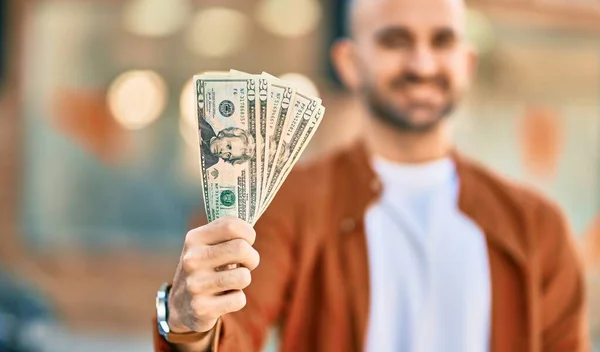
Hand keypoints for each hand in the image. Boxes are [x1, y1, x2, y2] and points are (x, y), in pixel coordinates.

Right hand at [167, 217, 259, 334]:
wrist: (180, 306)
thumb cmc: (205, 268)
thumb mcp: (206, 245)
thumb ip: (225, 232)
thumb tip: (250, 220)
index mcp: (194, 239)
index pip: (231, 225)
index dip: (248, 233)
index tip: (247, 241)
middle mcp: (192, 260)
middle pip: (242, 248)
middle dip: (252, 257)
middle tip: (246, 263)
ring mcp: (195, 285)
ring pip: (244, 277)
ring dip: (244, 279)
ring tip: (232, 281)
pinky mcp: (201, 308)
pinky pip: (239, 300)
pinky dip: (237, 299)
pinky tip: (224, 298)